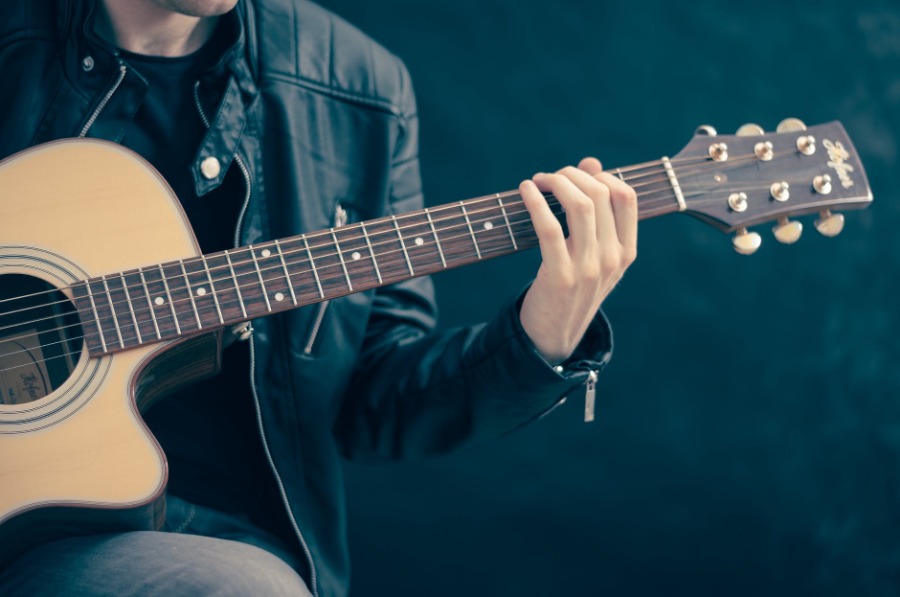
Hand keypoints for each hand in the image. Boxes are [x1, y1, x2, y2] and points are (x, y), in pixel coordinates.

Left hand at [518, 157, 637, 362]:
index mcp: (627, 252)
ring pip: (580, 206)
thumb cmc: (571, 287)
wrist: (554, 335)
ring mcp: (589, 268)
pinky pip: (549, 227)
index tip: (577, 175)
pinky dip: (535, 202)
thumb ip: (596, 211)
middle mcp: (613, 259)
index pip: (626, 197)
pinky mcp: (560, 276)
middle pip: (600, 195)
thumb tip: (591, 163)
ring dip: (556, 182)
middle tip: (550, 177)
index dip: (601, 175)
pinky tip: (525, 190)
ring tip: (537, 181)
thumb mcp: (593, 253)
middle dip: (572, 175)